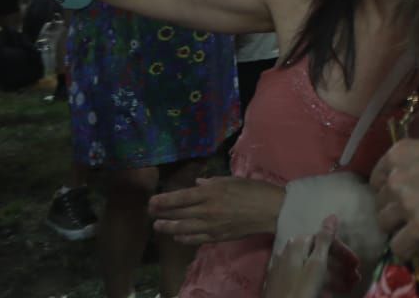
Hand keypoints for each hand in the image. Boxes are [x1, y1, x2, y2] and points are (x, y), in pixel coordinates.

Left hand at [150, 175, 285, 245]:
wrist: (269, 210)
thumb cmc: (253, 190)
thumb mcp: (232, 180)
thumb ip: (212, 182)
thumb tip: (196, 184)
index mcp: (211, 192)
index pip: (181, 197)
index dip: (164, 200)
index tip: (152, 200)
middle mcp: (207, 210)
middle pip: (178, 213)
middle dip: (162, 213)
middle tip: (150, 212)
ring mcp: (211, 226)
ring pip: (183, 228)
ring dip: (168, 228)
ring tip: (158, 226)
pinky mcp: (217, 237)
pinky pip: (195, 239)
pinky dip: (184, 238)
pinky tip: (177, 237)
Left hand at [262, 214, 359, 297]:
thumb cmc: (300, 290)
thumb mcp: (316, 264)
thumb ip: (324, 240)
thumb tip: (332, 216)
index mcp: (297, 244)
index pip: (324, 240)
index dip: (342, 252)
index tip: (356, 265)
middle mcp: (287, 251)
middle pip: (318, 255)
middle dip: (339, 266)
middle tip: (355, 279)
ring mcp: (282, 268)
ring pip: (312, 268)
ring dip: (332, 276)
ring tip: (346, 288)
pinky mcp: (279, 283)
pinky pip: (303, 278)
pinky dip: (318, 283)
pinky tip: (327, 291)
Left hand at [371, 124, 418, 257]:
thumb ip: (417, 157)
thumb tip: (418, 168)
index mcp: (397, 154)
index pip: (376, 180)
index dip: (388, 190)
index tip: (399, 196)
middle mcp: (395, 179)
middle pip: (379, 203)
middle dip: (392, 208)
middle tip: (410, 212)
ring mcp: (406, 203)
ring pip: (385, 225)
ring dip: (397, 227)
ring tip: (414, 228)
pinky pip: (400, 247)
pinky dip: (406, 249)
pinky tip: (415, 247)